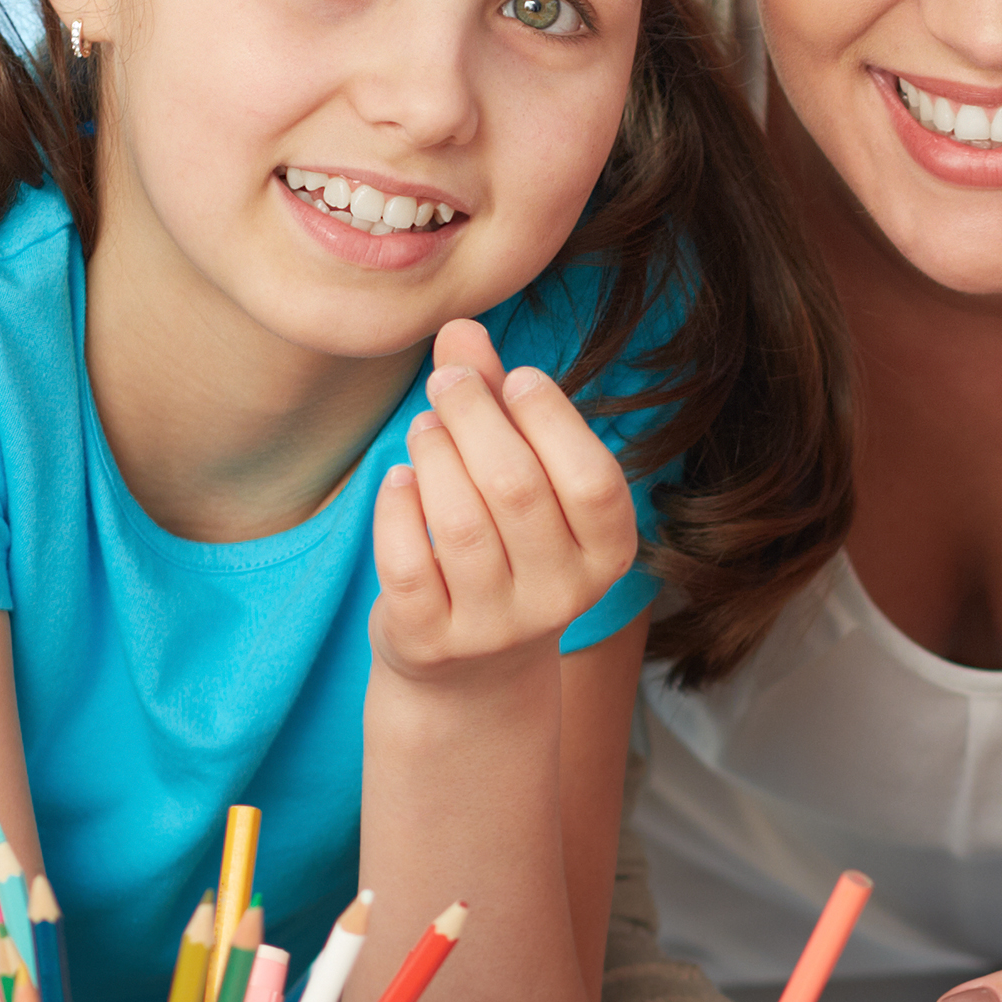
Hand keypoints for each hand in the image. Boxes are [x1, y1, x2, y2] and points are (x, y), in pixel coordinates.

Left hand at [371, 318, 640, 683]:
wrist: (472, 673)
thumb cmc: (507, 547)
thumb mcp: (524, 479)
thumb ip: (497, 403)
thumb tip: (458, 328)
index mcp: (606, 555)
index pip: (591, 479)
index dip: (550, 417)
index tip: (513, 378)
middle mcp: (561, 598)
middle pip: (515, 488)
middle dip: (473, 417)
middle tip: (446, 382)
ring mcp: (495, 628)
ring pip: (458, 523)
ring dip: (432, 455)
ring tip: (423, 428)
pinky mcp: (432, 643)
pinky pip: (406, 561)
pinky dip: (395, 507)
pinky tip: (397, 480)